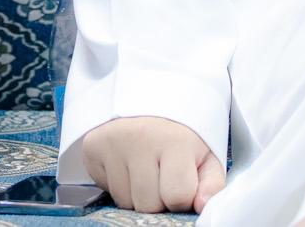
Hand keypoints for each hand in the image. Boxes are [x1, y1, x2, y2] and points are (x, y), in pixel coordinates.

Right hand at [82, 115, 224, 213]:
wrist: (149, 97)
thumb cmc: (180, 131)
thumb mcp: (205, 153)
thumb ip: (212, 183)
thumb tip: (204, 206)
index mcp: (174, 140)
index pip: (177, 196)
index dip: (182, 197)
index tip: (182, 181)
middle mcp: (139, 139)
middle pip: (148, 204)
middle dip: (158, 198)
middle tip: (162, 175)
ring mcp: (112, 142)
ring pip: (126, 201)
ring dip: (137, 194)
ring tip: (145, 169)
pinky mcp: (92, 146)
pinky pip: (107, 189)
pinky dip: (119, 185)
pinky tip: (127, 165)